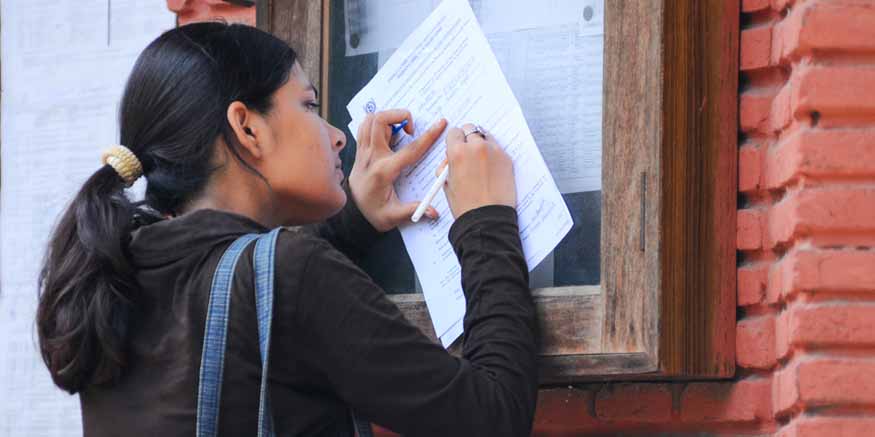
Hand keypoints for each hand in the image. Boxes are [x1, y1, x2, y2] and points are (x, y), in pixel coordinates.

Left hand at [349, 109, 447, 231]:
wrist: (352, 213)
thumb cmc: (374, 213)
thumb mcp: (393, 217)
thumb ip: (413, 210)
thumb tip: (433, 211)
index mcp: (384, 171)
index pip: (410, 149)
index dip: (429, 135)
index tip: (440, 124)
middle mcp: (371, 157)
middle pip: (380, 120)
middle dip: (400, 115)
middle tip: (411, 130)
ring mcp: (362, 151)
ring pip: (370, 119)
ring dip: (387, 118)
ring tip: (399, 131)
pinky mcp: (359, 150)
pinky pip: (365, 127)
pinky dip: (376, 123)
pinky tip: (388, 135)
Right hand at [440, 123, 515, 217]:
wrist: (487, 218)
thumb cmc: (465, 205)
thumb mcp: (446, 183)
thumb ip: (447, 165)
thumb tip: (451, 157)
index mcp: (457, 152)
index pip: (454, 132)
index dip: (454, 141)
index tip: (456, 147)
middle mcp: (476, 147)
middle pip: (470, 129)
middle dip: (467, 138)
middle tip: (467, 151)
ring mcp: (493, 151)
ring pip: (485, 136)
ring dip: (481, 143)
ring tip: (480, 161)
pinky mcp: (506, 158)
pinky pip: (497, 148)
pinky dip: (493, 154)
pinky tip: (490, 169)